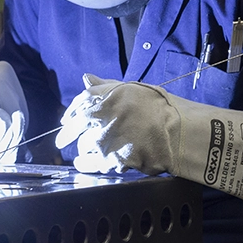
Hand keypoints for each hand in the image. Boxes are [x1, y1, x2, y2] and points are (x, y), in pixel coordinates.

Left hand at [56, 75, 178, 175]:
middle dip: (70, 133)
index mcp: (103, 100)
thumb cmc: (156, 107)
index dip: (70, 114)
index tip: (65, 121)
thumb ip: (103, 86)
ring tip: (85, 149)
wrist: (177, 132)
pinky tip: (83, 163)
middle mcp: (101, 122)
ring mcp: (106, 143)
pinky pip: (92, 164)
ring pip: (83, 146)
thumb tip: (86, 78)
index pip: (77, 107)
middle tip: (65, 138)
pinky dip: (85, 164)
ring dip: (83, 147)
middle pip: (76, 129)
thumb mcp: (129, 89)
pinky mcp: (113, 161)